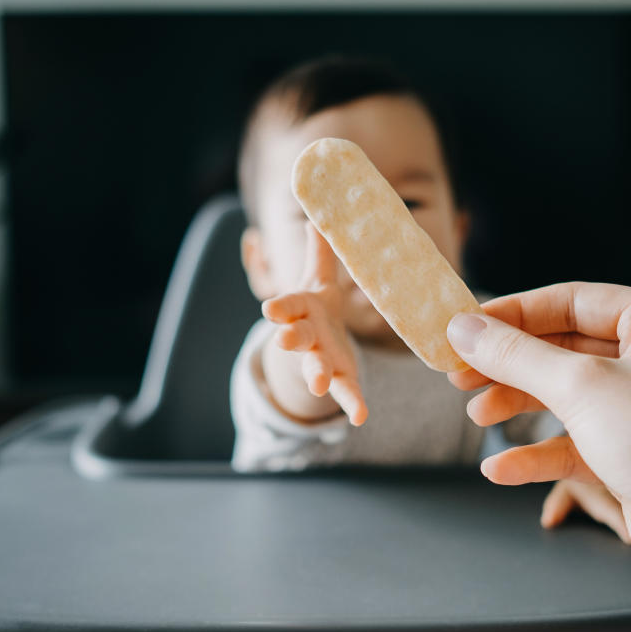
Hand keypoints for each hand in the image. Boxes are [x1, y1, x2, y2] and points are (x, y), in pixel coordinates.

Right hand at [261, 223, 368, 425]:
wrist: (317, 348)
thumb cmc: (317, 309)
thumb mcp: (319, 280)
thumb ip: (321, 251)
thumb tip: (319, 214)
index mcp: (301, 310)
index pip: (288, 307)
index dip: (280, 308)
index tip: (270, 310)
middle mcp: (306, 336)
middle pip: (295, 337)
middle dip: (290, 338)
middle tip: (285, 340)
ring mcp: (320, 359)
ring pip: (315, 367)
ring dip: (316, 375)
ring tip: (320, 385)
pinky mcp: (339, 378)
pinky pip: (345, 392)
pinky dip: (352, 404)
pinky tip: (360, 417)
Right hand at [446, 282, 630, 584]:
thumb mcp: (579, 385)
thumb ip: (514, 355)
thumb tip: (463, 328)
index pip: (570, 302)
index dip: (512, 314)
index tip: (464, 327)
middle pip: (562, 349)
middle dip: (509, 364)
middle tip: (459, 375)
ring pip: (565, 396)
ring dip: (518, 405)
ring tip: (477, 417)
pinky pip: (575, 445)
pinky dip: (537, 454)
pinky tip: (500, 469)